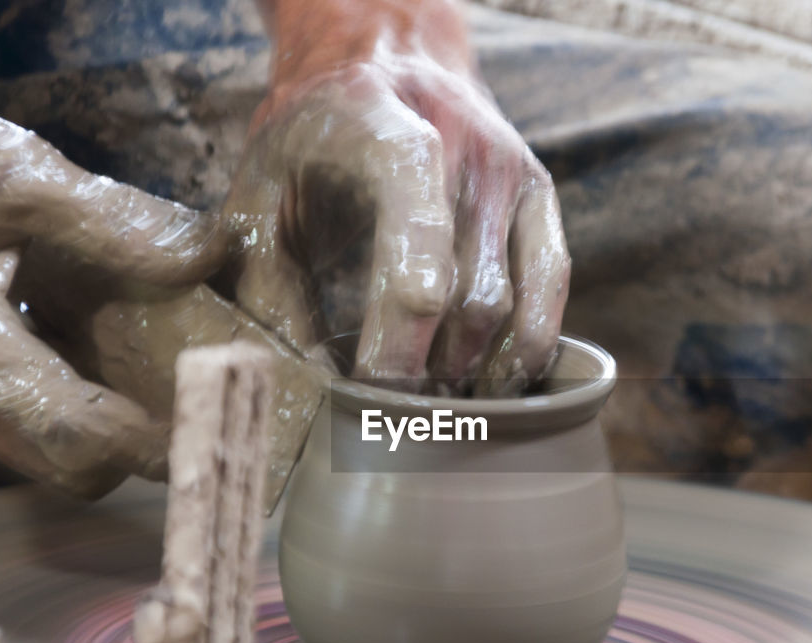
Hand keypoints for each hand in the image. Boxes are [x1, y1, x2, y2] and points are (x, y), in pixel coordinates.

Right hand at [0, 97, 223, 496]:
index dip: (156, 442)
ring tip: (153, 363)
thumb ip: (112, 220)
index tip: (218, 418)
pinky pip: (13, 430)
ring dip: (104, 425)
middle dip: (140, 442)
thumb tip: (210, 255)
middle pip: (70, 467)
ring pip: (42, 457)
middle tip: (196, 389)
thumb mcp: (3, 165)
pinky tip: (88, 345)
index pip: (80, 439)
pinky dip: (63, 406)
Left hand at [221, 0, 569, 393]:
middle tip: (393, 416)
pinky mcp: (539, 191)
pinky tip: (498, 380)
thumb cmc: (311, 135)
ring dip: (477, 371)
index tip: (370, 391)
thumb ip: (268, 282)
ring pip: (511, 305)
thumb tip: (302, 380)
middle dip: (431, 373)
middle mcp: (462, 146)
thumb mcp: (259, 192)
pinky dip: (531, 345)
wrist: (383, 56)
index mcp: (382, 129)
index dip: (398, 336)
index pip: (414, 246)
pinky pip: (553, 285)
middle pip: (467, 298)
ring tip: (437, 407)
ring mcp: (510, 169)